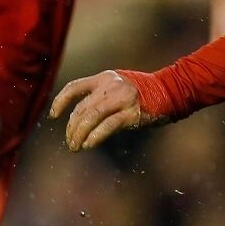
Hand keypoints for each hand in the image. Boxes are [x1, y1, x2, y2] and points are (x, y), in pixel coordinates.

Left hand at [48, 69, 162, 149]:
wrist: (171, 91)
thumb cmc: (144, 93)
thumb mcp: (119, 87)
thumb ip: (101, 96)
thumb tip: (80, 119)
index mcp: (104, 78)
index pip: (74, 87)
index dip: (60, 102)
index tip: (53, 116)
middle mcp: (111, 86)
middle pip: (82, 108)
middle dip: (72, 127)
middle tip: (70, 142)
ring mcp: (122, 99)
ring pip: (91, 117)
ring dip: (79, 134)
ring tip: (75, 147)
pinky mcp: (132, 113)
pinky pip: (108, 126)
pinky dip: (95, 137)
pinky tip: (88, 145)